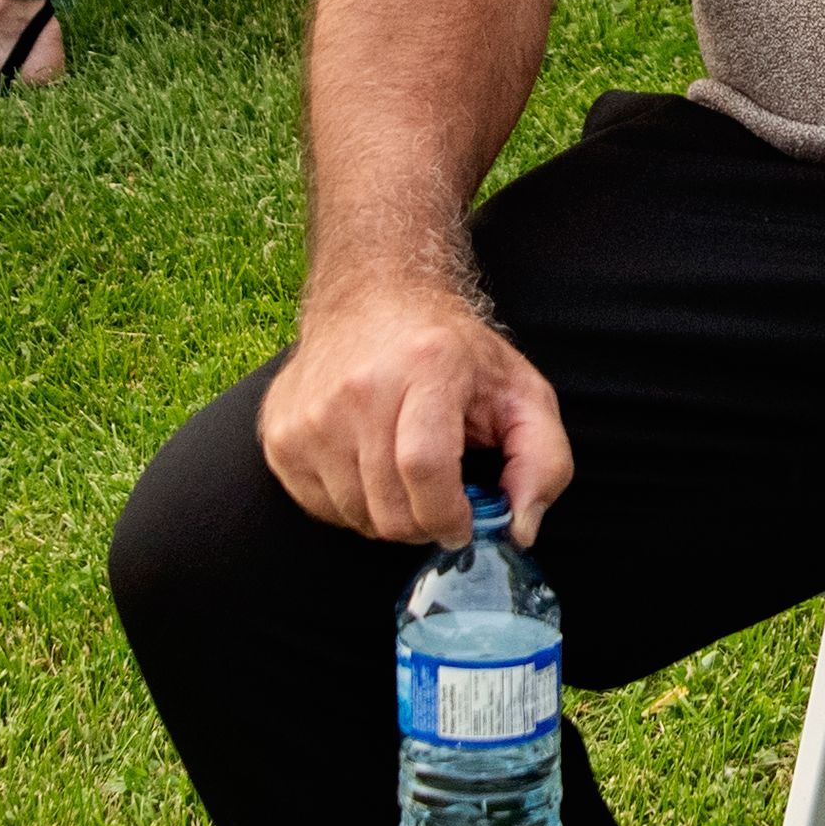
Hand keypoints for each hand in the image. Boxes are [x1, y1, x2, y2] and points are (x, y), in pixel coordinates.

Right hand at [261, 267, 575, 547]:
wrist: (373, 297)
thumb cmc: (455, 352)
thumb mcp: (523, 392)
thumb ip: (544, 461)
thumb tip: (519, 528)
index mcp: (426, 366)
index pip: (426, 467)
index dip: (449, 516)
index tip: (464, 523)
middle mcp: (358, 387)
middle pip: (391, 508)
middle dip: (426, 523)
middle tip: (441, 498)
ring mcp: (310, 413)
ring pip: (356, 517)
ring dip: (389, 514)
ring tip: (404, 470)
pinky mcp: (280, 435)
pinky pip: (322, 509)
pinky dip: (352, 505)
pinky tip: (369, 463)